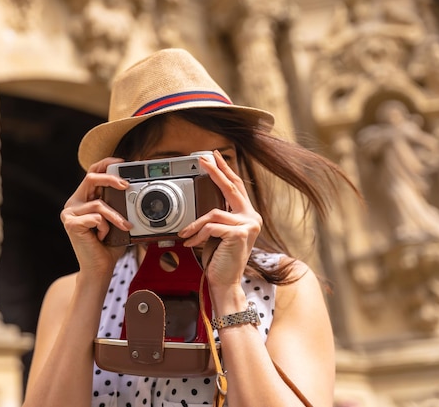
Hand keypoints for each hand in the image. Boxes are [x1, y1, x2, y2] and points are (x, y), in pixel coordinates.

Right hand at [60, 157, 132, 277]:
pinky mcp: (70, 224)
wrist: (100, 268)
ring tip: (125, 226)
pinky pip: (95, 218)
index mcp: (84, 198)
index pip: (92, 173)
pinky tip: (102, 237)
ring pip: (98, 203)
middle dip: (110, 179)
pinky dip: (105, 227)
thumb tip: (134, 188)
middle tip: (126, 185)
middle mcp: (74, 203)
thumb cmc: (109, 245)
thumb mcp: (117, 219)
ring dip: (115, 216)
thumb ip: (119, 204)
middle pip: (90, 178)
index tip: (121, 163)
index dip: (105, 164)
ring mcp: (69, 213)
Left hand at [177, 150, 261, 290]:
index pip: (236, 187)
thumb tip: (202, 204)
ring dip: (195, 225)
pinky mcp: (239, 234)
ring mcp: (248, 226)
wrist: (225, 283)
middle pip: (230, 188)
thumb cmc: (220, 260)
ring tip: (186, 234)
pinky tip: (192, 243)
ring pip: (213, 213)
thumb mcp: (217, 235)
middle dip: (215, 171)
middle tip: (202, 159)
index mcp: (248, 216)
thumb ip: (216, 219)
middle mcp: (252, 218)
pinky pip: (211, 226)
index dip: (225, 170)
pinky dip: (198, 235)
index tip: (215, 156)